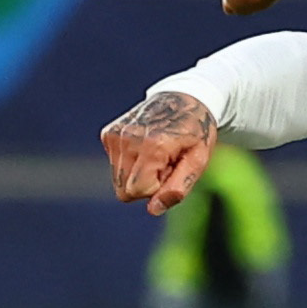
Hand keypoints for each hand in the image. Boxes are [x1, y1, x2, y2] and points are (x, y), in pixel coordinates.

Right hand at [102, 90, 218, 214]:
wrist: (183, 98)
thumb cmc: (195, 133)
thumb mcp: (198, 161)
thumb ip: (177, 188)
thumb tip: (152, 210)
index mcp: (152, 146)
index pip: (138, 191)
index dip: (157, 187)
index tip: (172, 169)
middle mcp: (128, 138)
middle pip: (123, 191)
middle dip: (145, 185)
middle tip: (165, 164)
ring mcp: (115, 134)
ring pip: (117, 181)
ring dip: (138, 175)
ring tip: (157, 155)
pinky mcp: (108, 133)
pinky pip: (114, 165)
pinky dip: (130, 162)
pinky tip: (146, 146)